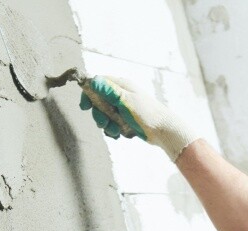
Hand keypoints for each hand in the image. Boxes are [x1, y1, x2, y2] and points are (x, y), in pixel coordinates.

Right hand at [79, 75, 199, 160]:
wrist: (163, 130)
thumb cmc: (146, 113)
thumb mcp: (125, 101)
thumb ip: (108, 91)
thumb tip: (92, 80)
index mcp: (120, 85)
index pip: (97, 84)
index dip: (88, 94)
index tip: (84, 107)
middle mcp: (121, 94)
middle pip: (98, 102)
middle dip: (99, 114)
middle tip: (105, 123)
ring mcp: (123, 107)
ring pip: (104, 115)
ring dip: (107, 125)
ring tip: (117, 130)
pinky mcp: (125, 119)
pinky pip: (112, 124)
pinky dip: (114, 130)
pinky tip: (121, 134)